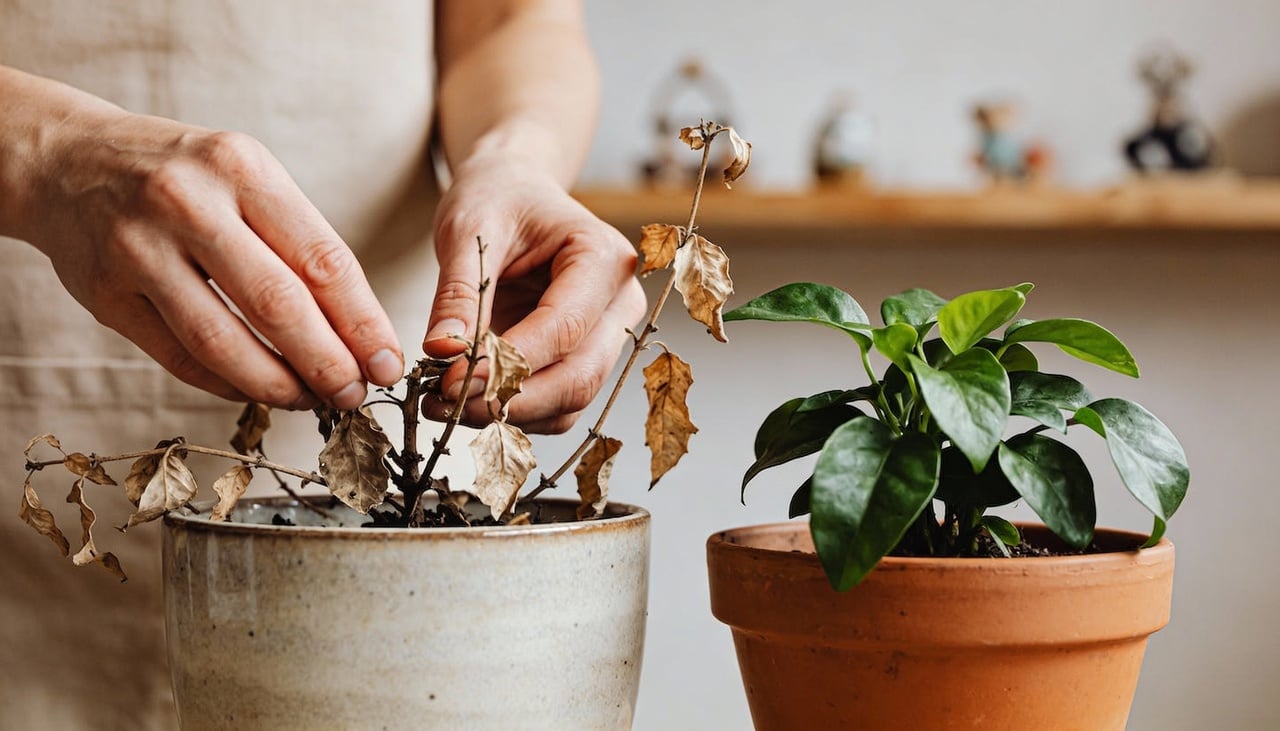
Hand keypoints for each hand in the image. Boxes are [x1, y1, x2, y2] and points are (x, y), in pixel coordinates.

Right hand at [26, 110, 402, 408]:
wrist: (68, 161)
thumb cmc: (183, 177)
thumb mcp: (246, 177)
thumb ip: (298, 243)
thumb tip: (360, 332)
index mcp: (241, 169)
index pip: (321, 260)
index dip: (362, 322)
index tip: (387, 362)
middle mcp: (189, 204)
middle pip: (278, 305)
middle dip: (328, 362)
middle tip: (355, 394)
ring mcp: (139, 250)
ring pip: (223, 341)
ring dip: (279, 384)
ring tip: (312, 401)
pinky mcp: (106, 295)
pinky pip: (179, 357)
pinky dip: (227, 384)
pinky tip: (259, 391)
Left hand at [422, 152, 645, 433]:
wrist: (514, 193)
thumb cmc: (498, 199)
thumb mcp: (468, 230)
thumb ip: (459, 292)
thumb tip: (443, 351)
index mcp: (603, 258)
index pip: (565, 327)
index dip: (510, 364)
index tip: (451, 381)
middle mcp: (619, 302)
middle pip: (579, 375)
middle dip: (510, 400)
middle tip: (445, 403)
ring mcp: (608, 335)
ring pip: (571, 399)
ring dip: (510, 415)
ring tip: (446, 405)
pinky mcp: (586, 358)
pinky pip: (558, 405)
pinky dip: (515, 413)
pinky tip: (469, 401)